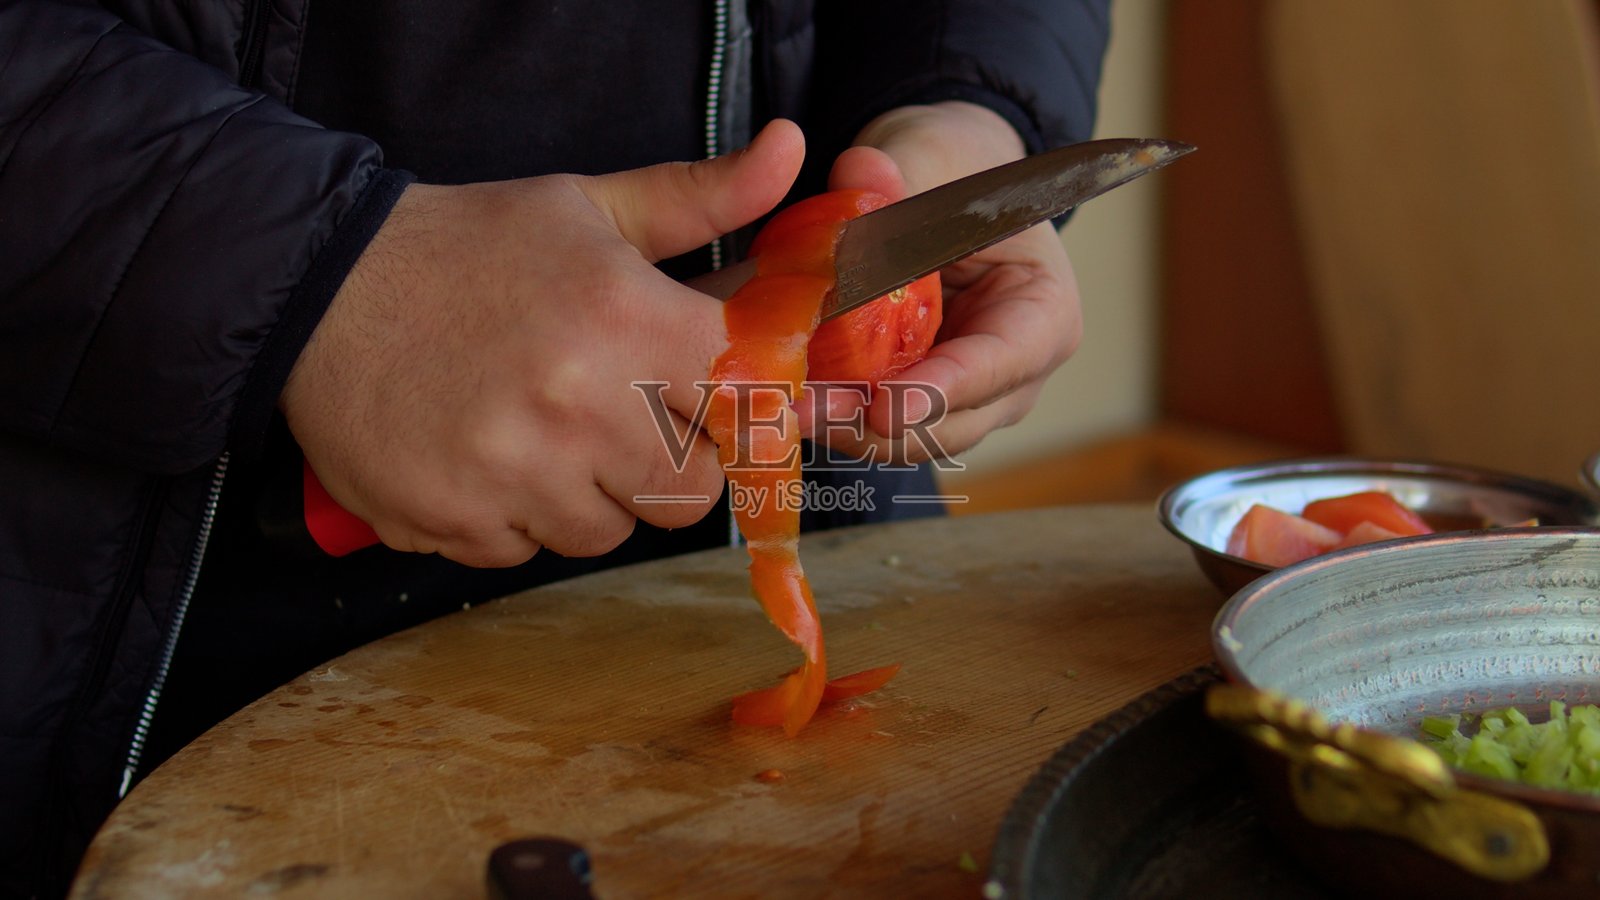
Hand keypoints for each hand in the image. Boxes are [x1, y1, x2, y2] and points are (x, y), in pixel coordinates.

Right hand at [280, 120, 805, 566]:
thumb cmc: (469, 248)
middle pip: (692, 493)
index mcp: (627, 319)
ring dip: (589, 496)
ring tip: (542, 432)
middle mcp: (578, 405)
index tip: (707, 399)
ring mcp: (513, 474)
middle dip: (667, 462)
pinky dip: (515, 519)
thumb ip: (702, 197)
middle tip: (620, 419)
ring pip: (609, 533)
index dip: (736, 409)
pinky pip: (525, 552)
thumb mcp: (589, 207)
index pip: (749, 409)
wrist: (318, 287)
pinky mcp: (454, 522)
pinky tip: (486, 459)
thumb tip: (792, 149)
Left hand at [799, 102, 1082, 463]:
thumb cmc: (954, 171)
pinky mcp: (909, 401)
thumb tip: (858, 170)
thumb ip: (898, 173)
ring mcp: (960, 397)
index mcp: (1042, 314)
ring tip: (785, 406)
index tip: (886, 407)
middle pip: (949, 424)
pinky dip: (830, 415)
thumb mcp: (931, 158)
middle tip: (808, 409)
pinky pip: (870, 424)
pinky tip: (783, 396)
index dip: (941, 392)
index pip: (999, 365)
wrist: (938, 183)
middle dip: (876, 424)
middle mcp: (1010, 374)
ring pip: (905, 439)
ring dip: (843, 427)